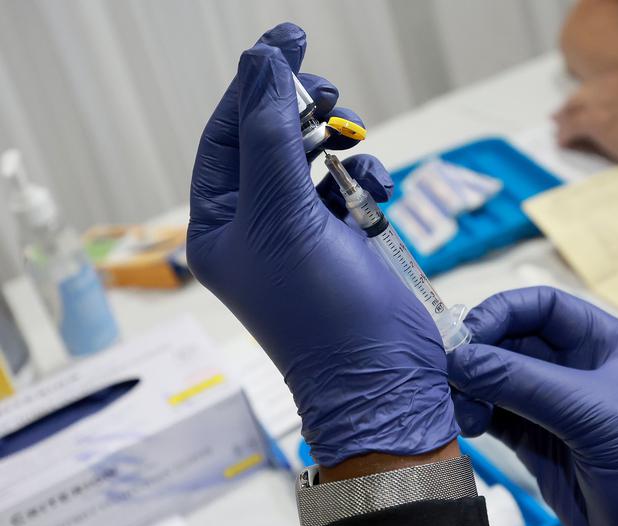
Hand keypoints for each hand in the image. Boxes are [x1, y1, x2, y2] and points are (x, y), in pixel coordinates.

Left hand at [188, 23, 458, 466]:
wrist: (382, 377)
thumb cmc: (322, 311)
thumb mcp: (286, 214)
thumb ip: (272, 134)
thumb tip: (261, 62)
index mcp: (218, 224)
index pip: (226, 134)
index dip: (254, 85)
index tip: (287, 39)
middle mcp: (255, 226)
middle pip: (270, 141)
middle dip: (300, 111)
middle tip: (328, 88)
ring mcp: (301, 234)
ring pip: (313, 160)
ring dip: (339, 144)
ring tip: (355, 141)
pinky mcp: (342, 242)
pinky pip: (348, 188)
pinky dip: (366, 179)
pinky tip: (378, 189)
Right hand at [448, 287, 617, 525]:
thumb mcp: (594, 415)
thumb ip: (524, 382)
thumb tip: (461, 358)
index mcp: (607, 344)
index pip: (545, 307)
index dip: (503, 312)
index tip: (468, 335)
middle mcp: (581, 370)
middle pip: (516, 341)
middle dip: (480, 352)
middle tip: (448, 369)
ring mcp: (559, 409)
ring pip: (501, 380)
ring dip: (472, 387)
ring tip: (457, 405)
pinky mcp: (542, 445)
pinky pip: (499, 417)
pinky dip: (476, 415)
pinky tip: (464, 423)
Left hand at [554, 67, 617, 167]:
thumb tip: (608, 122)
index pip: (599, 85)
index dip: (585, 98)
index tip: (576, 108)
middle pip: (581, 94)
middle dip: (570, 108)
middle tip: (560, 120)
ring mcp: (607, 99)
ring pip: (573, 110)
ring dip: (565, 124)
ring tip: (560, 136)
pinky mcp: (598, 120)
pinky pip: (571, 128)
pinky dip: (565, 137)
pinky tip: (563, 146)